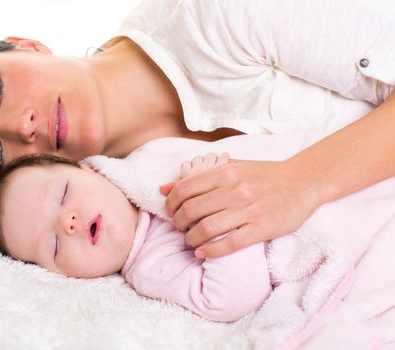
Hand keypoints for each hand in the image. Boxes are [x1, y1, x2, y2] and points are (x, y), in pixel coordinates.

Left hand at [161, 159, 318, 257]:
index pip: (184, 189)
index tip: (171, 211)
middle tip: (179, 228)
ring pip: (207, 228)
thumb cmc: (263, 174)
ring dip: (191, 239)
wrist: (303, 181)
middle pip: (191, 210)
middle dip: (178, 223)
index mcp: (225, 172)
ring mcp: (249, 209)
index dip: (170, 203)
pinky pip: (229, 244)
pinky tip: (203, 253)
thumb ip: (198, 176)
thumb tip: (163, 188)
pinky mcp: (262, 228)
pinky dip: (210, 251)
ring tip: (190, 241)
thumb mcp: (231, 167)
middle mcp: (235, 189)